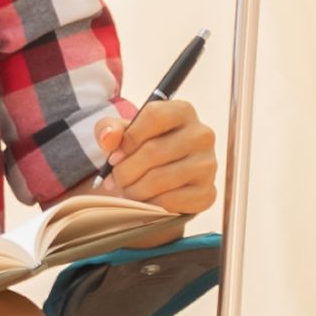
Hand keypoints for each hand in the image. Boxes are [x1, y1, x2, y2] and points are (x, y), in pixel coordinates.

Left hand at [96, 98, 218, 219]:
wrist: (165, 181)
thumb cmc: (144, 149)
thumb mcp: (124, 134)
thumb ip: (110, 129)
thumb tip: (108, 138)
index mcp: (183, 111)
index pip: (154, 116)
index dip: (128, 138)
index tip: (114, 157)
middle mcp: (202, 135)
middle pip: (154, 151)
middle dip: (126, 170)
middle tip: (115, 180)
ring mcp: (208, 164)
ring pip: (160, 179)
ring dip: (134, 189)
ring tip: (127, 190)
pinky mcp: (207, 192)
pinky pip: (170, 201)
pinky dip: (150, 205)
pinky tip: (145, 201)